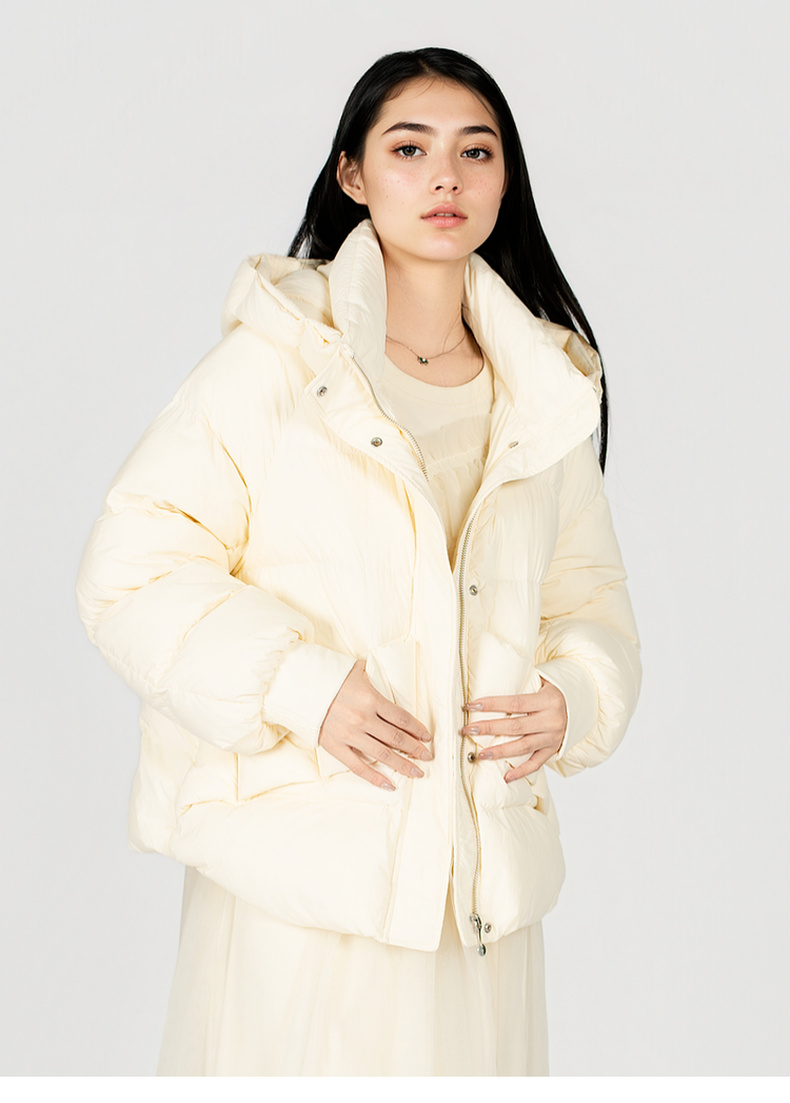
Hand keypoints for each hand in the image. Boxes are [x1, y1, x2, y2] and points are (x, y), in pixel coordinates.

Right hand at [318, 659, 432, 789]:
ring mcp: (350, 735)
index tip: (427, 737)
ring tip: (417, 772)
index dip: (418, 729)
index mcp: (371, 699)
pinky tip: (390, 785)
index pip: (402, 718)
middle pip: (397, 738)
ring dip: (403, 765)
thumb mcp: (356, 670)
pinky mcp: (336, 747)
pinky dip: (375, 777)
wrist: (299, 686)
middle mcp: (363, 718)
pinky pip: (358, 766)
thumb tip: (385, 672)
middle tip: (428, 757)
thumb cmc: (329, 676)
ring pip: (383, 755)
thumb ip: (374, 675)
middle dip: (415, 749)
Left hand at [461, 678, 567, 780]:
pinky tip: (506, 776)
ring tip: (480, 754)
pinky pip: (536, 764)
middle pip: (515, 726)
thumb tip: (489, 677)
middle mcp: (551, 720)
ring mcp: (552, 738)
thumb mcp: (542, 682)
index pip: (515, 703)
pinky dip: (521, 771)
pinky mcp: (552, 751)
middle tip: (468, 730)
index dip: (492, 704)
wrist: (579, 708)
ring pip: (523, 747)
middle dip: (489, 728)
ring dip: (500, 751)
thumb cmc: (551, 693)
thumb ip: (522, 682)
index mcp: (548, 700)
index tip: (471, 705)